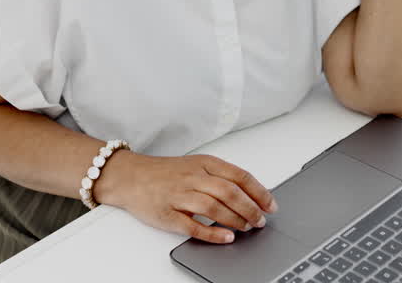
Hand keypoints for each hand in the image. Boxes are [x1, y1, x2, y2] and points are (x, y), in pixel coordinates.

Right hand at [96, 151, 276, 244]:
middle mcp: (193, 177)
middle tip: (260, 221)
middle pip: (229, 192)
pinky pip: (193, 225)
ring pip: (214, 207)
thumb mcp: (196, 165)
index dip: (259, 192)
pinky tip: (226, 237)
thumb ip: (220, 176)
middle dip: (250, 208)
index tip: (271, 205)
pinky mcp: (167, 214)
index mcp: (204, 163)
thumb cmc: (166, 173)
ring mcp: (179, 195)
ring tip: (247, 228)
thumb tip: (251, 194)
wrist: (130, 176)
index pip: (239, 176)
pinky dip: (212, 232)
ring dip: (235, 219)